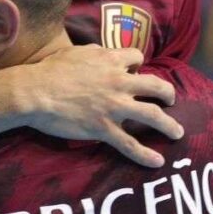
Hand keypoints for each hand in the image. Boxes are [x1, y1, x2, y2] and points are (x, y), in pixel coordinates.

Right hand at [14, 44, 181, 166]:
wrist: (35, 91)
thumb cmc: (50, 69)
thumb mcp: (76, 51)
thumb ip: (95, 52)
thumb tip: (103, 53)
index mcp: (110, 61)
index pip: (137, 58)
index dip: (137, 64)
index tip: (136, 71)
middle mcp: (119, 82)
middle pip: (156, 86)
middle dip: (167, 93)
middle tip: (171, 99)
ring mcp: (114, 107)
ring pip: (152, 116)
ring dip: (169, 125)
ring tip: (177, 132)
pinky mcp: (104, 128)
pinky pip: (130, 144)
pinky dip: (145, 155)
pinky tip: (157, 162)